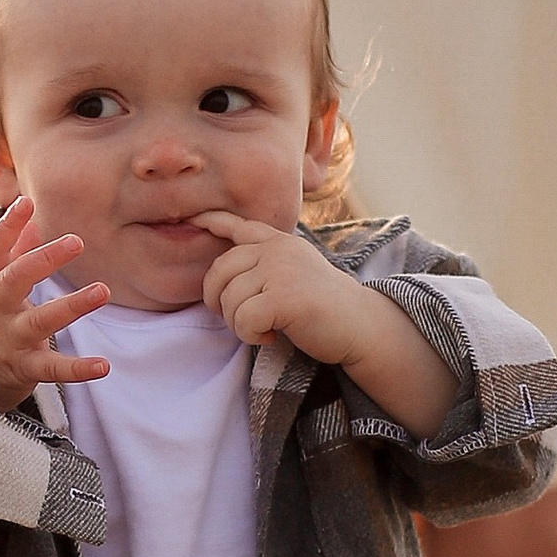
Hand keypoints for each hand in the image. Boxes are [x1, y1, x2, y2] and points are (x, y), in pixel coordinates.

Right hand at [0, 197, 109, 412]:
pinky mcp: (23, 369)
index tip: (26, 203)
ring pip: (38, 323)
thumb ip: (10, 254)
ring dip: (71, 307)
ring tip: (102, 291)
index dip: (5, 228)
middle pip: (12, 282)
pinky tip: (103, 365)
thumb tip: (30, 219)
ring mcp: (8, 341)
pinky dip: (77, 369)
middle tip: (76, 241)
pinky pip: (51, 369)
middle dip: (41, 261)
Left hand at [203, 217, 456, 435]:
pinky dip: (251, 335)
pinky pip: (243, 319)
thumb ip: (267, 263)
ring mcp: (281, 270)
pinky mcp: (284, 297)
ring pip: (229, 300)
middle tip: (242, 320)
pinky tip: (271, 337)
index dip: (214, 222)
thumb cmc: (324, 307)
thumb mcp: (296, 272)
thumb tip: (223, 274)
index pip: (240, 227)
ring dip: (239, 325)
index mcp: (280, 242)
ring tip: (266, 329)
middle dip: (219, 301)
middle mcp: (278, 250)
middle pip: (220, 272)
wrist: (361, 326)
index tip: (195, 219)